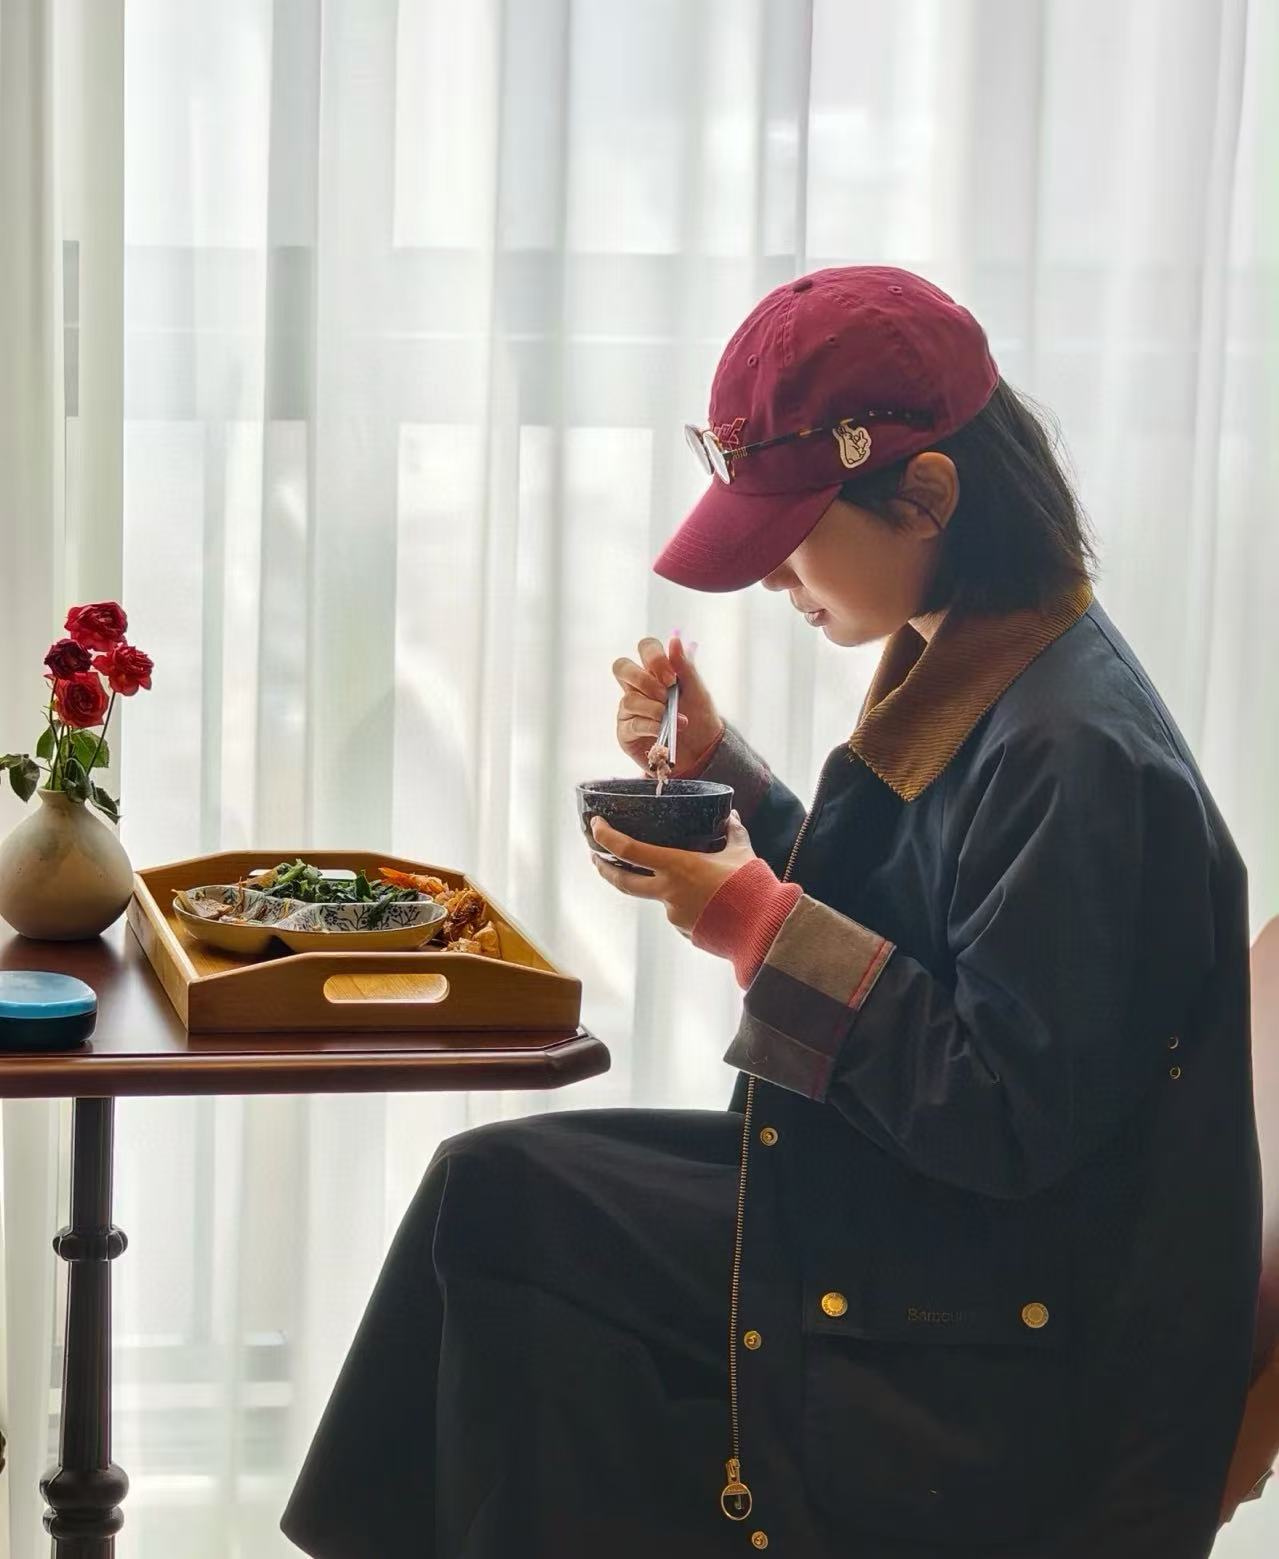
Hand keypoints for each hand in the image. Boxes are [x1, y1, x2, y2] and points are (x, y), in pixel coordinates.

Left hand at [589, 811, 755, 936]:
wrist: (764, 928)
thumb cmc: (752, 887)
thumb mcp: (741, 852)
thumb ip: (732, 832)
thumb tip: (731, 816)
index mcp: (677, 866)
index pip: (629, 850)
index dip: (606, 837)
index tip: (595, 826)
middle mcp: (668, 892)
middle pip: (622, 881)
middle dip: (604, 868)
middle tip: (596, 858)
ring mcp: (674, 914)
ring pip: (660, 897)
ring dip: (667, 887)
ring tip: (698, 881)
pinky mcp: (685, 930)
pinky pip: (678, 913)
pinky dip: (685, 904)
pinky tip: (707, 900)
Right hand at [612, 633, 724, 776]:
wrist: (703, 751)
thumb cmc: (700, 717)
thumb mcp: (698, 690)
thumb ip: (685, 666)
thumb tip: (674, 639)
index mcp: (655, 671)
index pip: (645, 648)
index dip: (654, 658)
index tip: (672, 678)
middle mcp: (637, 687)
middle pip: (621, 667)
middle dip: (643, 680)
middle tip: (666, 695)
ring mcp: (629, 710)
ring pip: (628, 700)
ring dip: (655, 710)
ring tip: (676, 721)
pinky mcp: (626, 732)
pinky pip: (632, 724)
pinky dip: (651, 726)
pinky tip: (665, 732)